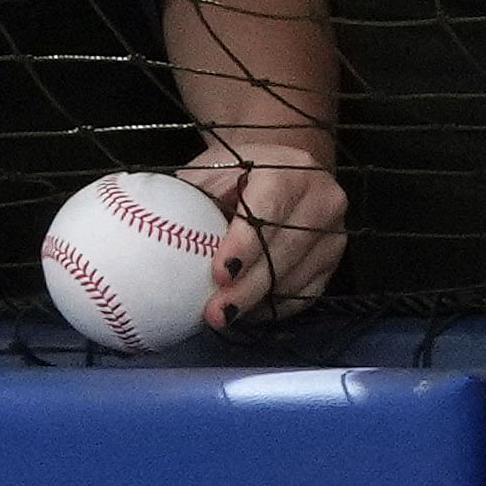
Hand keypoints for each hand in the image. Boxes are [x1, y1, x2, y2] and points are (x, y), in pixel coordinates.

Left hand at [184, 125, 348, 320]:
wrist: (283, 170)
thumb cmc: (234, 175)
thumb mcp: (209, 172)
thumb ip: (189, 197)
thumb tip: (150, 229)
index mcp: (289, 169)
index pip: (269, 210)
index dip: (244, 244)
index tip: (219, 273)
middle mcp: (322, 197)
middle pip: (285, 251)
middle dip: (248, 287)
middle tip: (215, 313)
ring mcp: (335, 230)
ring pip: (298, 277)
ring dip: (259, 301)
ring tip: (224, 315)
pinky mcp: (335, 258)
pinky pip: (308, 293)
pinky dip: (276, 306)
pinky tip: (249, 311)